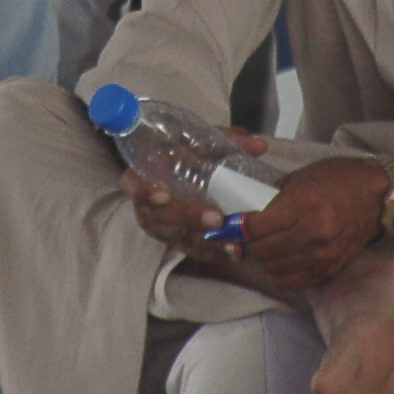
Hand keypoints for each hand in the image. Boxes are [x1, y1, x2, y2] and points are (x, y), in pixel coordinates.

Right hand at [120, 127, 272, 262]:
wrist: (180, 176)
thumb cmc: (183, 155)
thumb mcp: (198, 142)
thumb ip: (225, 140)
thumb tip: (258, 146)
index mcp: (142, 178)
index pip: (134, 187)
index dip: (145, 194)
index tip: (163, 196)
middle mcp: (149, 208)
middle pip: (162, 219)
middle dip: (190, 219)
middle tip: (216, 218)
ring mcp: (165, 229)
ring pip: (182, 239)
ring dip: (207, 242)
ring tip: (231, 241)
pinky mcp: (182, 243)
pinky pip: (197, 251)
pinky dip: (217, 252)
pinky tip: (235, 251)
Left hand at [238, 157, 385, 290]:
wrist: (377, 197)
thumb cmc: (338, 179)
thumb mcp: (301, 177)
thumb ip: (274, 197)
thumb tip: (248, 215)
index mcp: (304, 205)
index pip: (257, 227)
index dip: (239, 228)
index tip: (234, 223)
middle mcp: (313, 234)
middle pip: (263, 251)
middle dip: (247, 245)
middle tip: (244, 237)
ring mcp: (323, 255)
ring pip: (275, 270)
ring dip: (262, 260)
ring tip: (262, 248)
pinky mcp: (330, 269)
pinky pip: (293, 281)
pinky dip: (279, 274)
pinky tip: (279, 260)